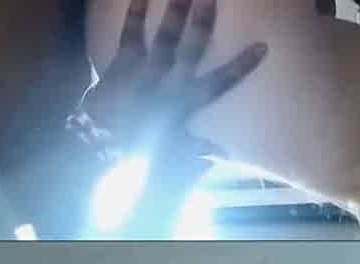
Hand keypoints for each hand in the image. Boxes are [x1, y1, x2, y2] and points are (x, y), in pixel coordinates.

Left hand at [81, 0, 267, 158]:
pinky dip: (136, 14)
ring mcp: (144, 71)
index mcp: (185, 104)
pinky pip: (130, 34)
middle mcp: (168, 83)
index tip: (261, 45)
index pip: (220, 82)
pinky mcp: (122, 63)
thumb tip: (224, 153)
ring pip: (163, 38)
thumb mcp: (172, 152)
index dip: (241, 65)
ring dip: (174, 12)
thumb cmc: (139, 149)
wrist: (98, 145)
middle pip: (190, 50)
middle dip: (202, 24)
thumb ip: (198, 149)